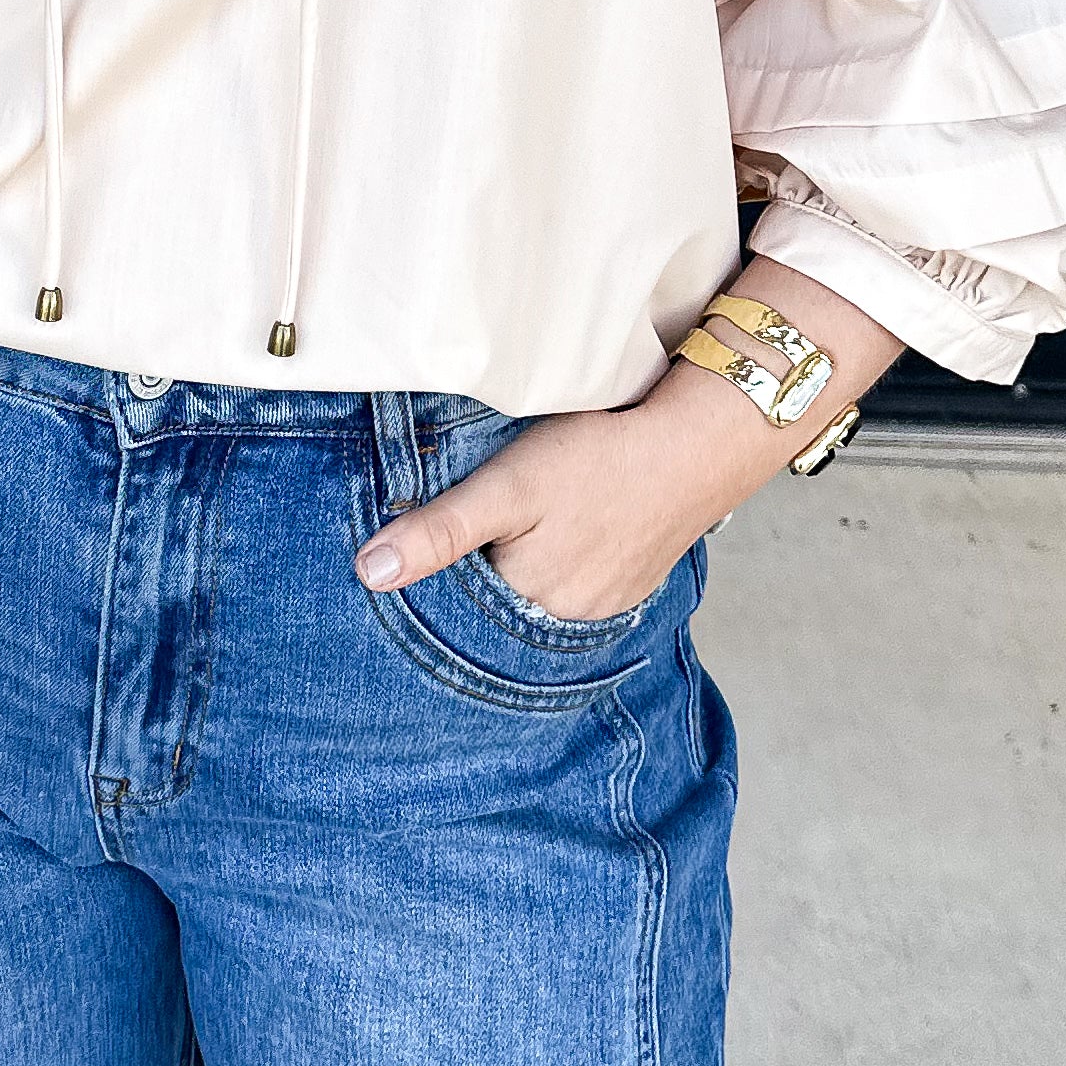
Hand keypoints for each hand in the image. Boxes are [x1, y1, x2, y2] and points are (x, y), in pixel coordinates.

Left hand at [354, 266, 900, 623]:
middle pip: (498, 606)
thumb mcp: (508, 486)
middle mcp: (568, 620)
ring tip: (521, 525)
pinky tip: (562, 534)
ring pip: (537, 598)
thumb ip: (440, 531)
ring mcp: (605, 607)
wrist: (695, 445)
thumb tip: (370, 574)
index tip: (423, 540)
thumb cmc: (598, 457)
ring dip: (520, 572)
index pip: (458, 604)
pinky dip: (560, 569)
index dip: (438, 572)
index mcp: (530, 602)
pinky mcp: (630, 588)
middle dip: (478, 575)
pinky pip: (577, 591)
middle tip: (481, 522)